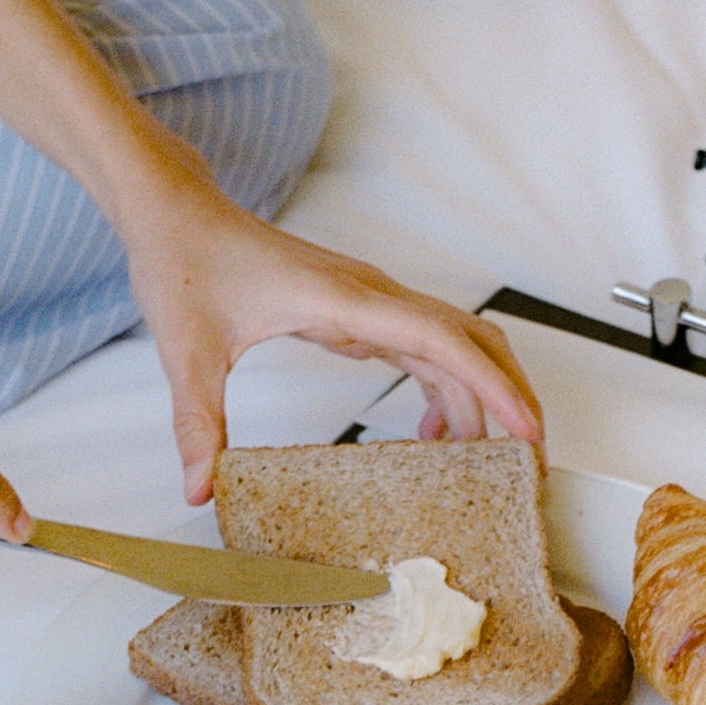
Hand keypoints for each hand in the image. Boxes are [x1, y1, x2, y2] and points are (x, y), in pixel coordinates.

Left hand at [120, 174, 543, 503]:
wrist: (177, 215)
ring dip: (478, 396)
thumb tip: (198, 489)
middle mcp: (371, 296)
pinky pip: (422, 350)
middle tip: (528, 455)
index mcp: (344, 300)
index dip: (492, 384)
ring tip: (482, 460)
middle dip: (508, 394)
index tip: (525, 427)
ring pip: (453, 345)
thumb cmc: (186, 263)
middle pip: (470, 340)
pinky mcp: (358, 312)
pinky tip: (430, 434)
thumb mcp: (187, 351)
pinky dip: (443, 390)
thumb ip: (198, 423)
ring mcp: (369, 302)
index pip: (443, 339)